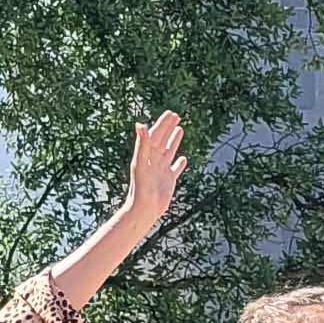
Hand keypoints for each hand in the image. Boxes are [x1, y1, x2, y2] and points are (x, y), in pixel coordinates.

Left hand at [121, 111, 185, 230]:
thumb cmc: (140, 187)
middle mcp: (154, 160)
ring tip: (180, 130)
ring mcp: (161, 170)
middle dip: (168, 128)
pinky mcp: (168, 181)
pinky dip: (179, 164)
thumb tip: (140, 124)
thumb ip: (142, 144)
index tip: (170, 113)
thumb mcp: (141, 162)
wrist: (144, 209)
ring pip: (169, 151)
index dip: (162, 124)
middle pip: (162, 140)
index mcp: (146, 155)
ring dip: (174, 141)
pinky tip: (183, 159)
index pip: (155, 135)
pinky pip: (175, 169)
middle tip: (176, 116)